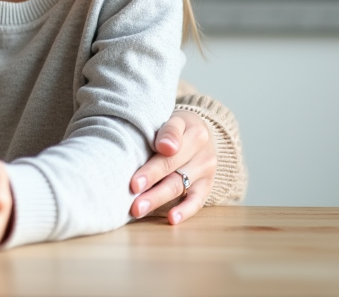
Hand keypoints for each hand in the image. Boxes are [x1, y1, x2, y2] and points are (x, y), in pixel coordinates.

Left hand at [129, 110, 215, 224]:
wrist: (200, 134)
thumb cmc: (178, 127)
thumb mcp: (174, 120)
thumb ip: (169, 130)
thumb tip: (166, 147)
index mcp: (195, 132)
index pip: (171, 149)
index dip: (153, 165)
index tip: (136, 180)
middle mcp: (204, 153)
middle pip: (172, 169)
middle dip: (150, 182)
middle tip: (131, 193)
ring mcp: (206, 172)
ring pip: (179, 186)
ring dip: (157, 199)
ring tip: (138, 209)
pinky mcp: (206, 187)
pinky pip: (197, 201)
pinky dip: (185, 211)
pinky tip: (171, 219)